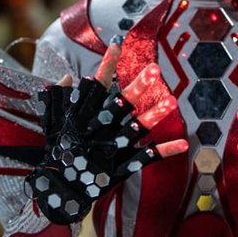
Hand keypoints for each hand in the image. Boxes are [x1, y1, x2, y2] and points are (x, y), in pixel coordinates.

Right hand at [25, 40, 187, 224]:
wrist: (58, 191)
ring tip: (172, 102)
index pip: (95, 86)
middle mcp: (99, 130)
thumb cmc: (58, 151)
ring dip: (155, 115)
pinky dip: (165, 151)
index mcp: (83, 117)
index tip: (117, 45)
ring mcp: (112, 149)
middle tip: (154, 70)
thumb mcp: (53, 122)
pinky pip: (147, 157)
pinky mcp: (122, 166)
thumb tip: (67, 77)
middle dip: (138, 87)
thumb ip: (59, 99)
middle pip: (121, 105)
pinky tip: (184, 144)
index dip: (106, 66)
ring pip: (136, 128)